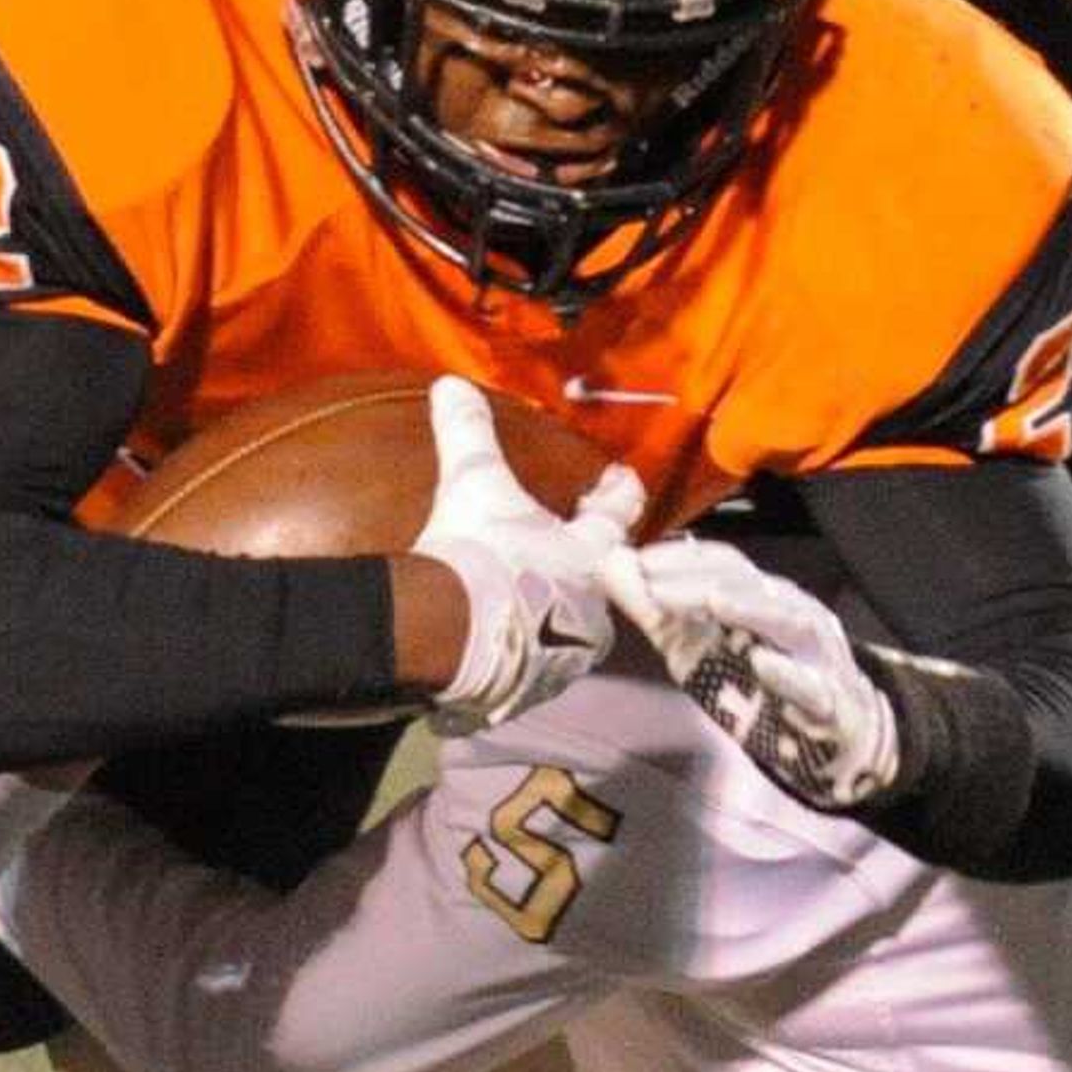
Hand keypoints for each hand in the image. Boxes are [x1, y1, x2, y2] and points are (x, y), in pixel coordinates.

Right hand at [410, 376, 643, 735]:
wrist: (449, 632)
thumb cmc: (480, 553)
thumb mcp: (473, 485)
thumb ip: (468, 435)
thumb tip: (452, 383)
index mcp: (591, 555)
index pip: (616, 514)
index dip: (618, 492)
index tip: (621, 479)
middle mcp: (594, 608)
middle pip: (600, 582)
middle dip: (582, 571)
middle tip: (558, 559)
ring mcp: (568, 655)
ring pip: (570, 632)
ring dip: (552, 621)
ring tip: (524, 611)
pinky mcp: (534, 688)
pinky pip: (534, 669)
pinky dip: (521, 658)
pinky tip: (497, 652)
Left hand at [597, 537, 901, 807]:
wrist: (832, 735)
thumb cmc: (758, 682)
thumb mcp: (697, 646)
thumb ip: (656, 611)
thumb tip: (611, 568)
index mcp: (761, 596)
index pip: (723, 563)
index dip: (680, 557)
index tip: (635, 558)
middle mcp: (793, 613)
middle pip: (751, 584)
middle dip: (702, 578)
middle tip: (654, 579)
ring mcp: (817, 655)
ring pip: (789, 621)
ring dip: (750, 608)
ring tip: (712, 600)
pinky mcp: (831, 701)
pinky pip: (814, 686)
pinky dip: (790, 675)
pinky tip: (765, 666)